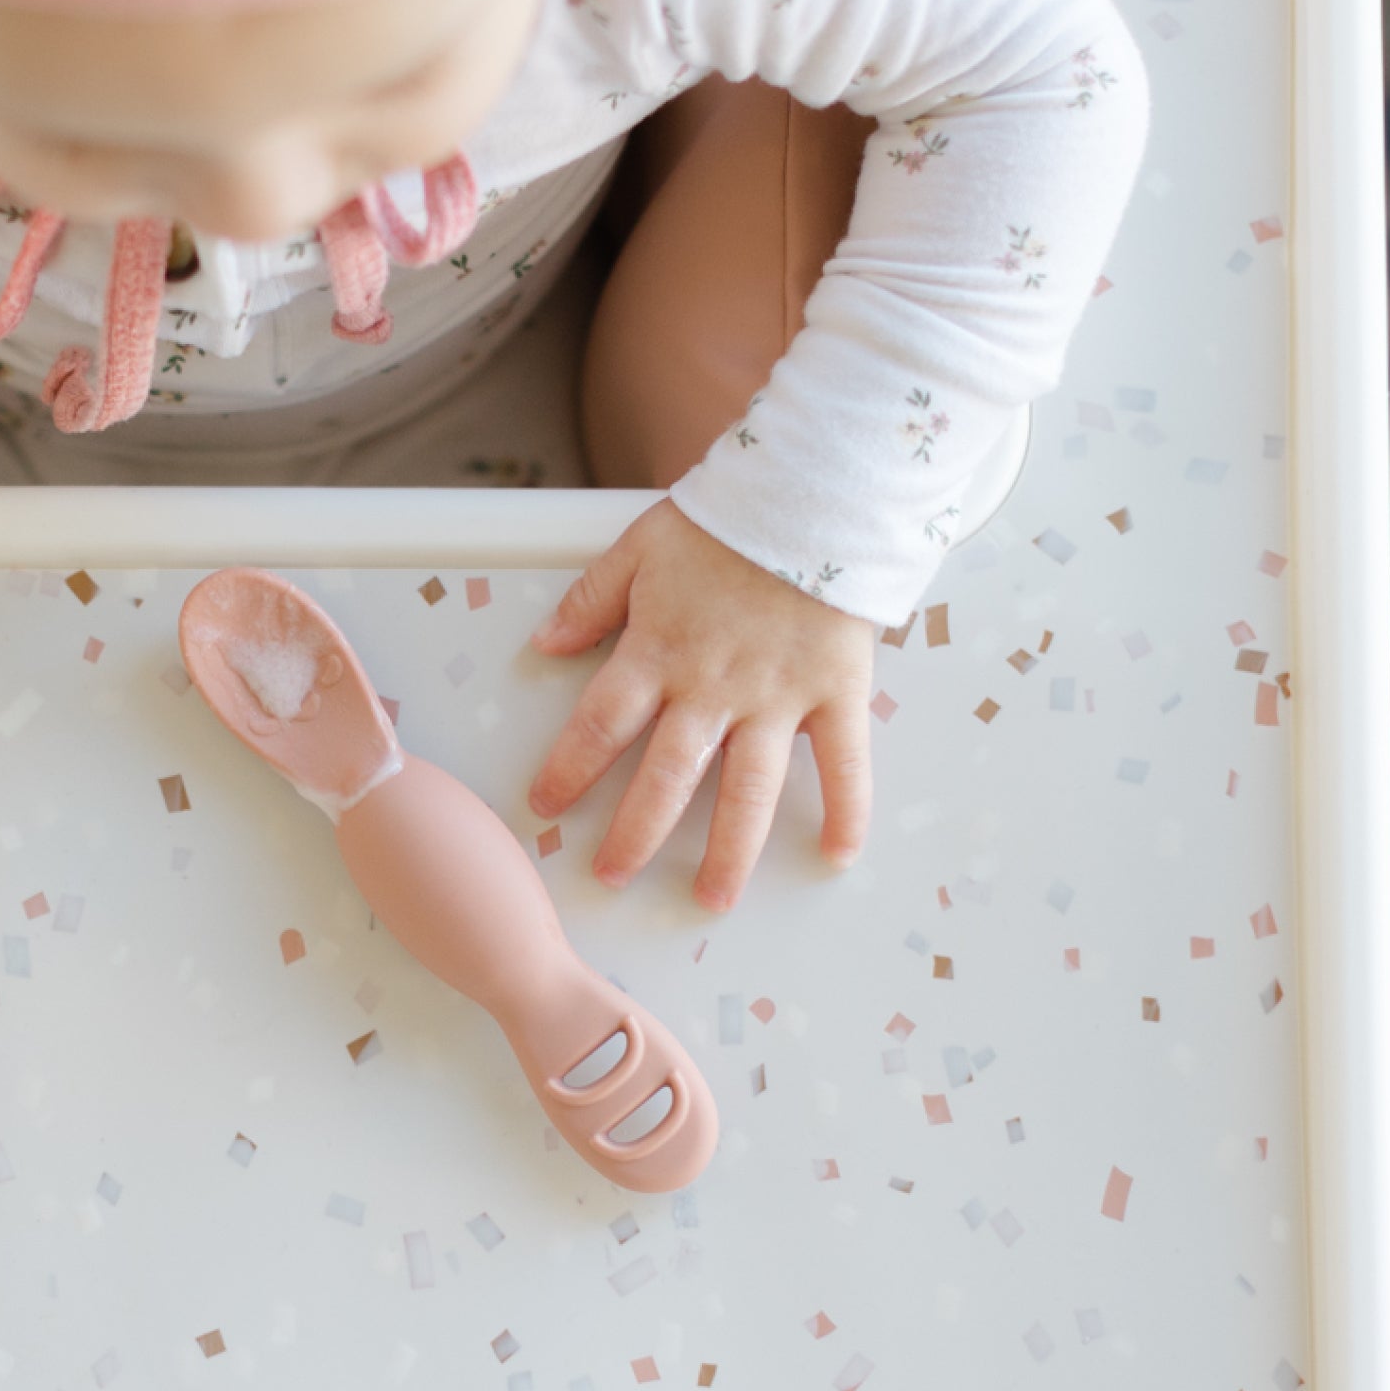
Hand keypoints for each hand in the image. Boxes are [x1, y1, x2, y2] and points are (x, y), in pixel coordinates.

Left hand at [525, 498, 873, 908]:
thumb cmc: (726, 520)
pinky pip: (843, 763)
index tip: (546, 807)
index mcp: (659, 652)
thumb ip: (592, 601)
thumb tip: (544, 645)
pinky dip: (846, 811)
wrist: (815, 492)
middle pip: (666, 776)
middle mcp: (714, 687)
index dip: (569, 769)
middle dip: (635, 833)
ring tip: (712, 898)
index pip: (601, 724)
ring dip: (729, 851)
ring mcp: (778, 697)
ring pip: (748, 789)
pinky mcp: (836, 692)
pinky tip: (836, 857)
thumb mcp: (640, 547)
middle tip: (611, 875)